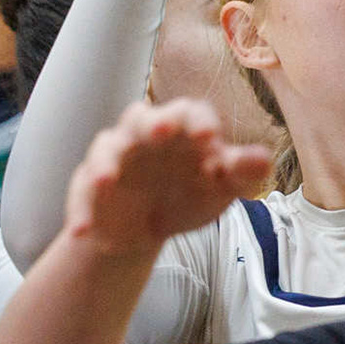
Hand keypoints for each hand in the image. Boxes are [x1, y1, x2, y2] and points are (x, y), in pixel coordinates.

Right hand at [63, 100, 271, 259]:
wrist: (151, 229)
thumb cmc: (192, 194)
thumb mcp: (223, 188)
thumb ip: (243, 173)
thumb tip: (262, 159)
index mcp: (184, 129)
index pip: (191, 111)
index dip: (199, 121)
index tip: (209, 138)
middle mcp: (145, 135)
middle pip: (143, 116)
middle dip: (152, 124)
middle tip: (162, 133)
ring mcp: (115, 156)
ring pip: (106, 146)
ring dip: (104, 163)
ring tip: (106, 182)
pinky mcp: (89, 184)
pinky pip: (82, 191)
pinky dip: (82, 209)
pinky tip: (83, 232)